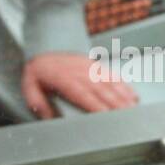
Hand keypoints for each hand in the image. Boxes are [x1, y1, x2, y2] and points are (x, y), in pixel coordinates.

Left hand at [21, 52, 138, 118]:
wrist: (46, 46)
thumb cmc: (39, 71)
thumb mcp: (30, 87)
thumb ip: (39, 104)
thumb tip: (48, 118)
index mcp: (65, 80)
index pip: (84, 95)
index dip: (97, 106)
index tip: (107, 116)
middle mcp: (81, 74)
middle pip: (102, 91)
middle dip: (116, 105)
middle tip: (128, 118)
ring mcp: (91, 68)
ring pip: (111, 83)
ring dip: (124, 97)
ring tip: (134, 110)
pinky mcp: (96, 66)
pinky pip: (113, 76)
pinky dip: (124, 86)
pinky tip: (132, 95)